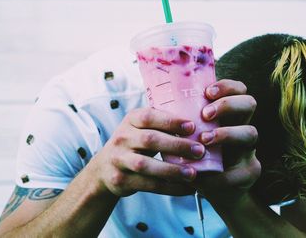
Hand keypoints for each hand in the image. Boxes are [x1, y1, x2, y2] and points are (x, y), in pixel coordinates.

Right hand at [90, 108, 204, 196]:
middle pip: (149, 140)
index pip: (149, 116)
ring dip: (172, 170)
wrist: (105, 168)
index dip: (170, 121)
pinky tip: (186, 188)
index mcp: (131, 120)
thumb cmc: (134, 143)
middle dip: (177, 145)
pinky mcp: (121, 180)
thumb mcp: (140, 128)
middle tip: (199, 150)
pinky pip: (148, 185)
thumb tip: (200, 124)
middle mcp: (122, 138)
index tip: (192, 127)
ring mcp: (119, 160)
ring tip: (192, 173)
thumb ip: (161, 124)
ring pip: (146, 165)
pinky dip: (169, 188)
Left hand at [194, 79, 260, 204]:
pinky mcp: (249, 172)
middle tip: (205, 114)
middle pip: (250, 103)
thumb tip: (154, 104)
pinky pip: (241, 171)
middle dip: (227, 104)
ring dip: (227, 134)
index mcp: (228, 115)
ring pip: (251, 132)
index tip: (207, 92)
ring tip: (204, 140)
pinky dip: (220, 176)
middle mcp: (241, 126)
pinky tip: (204, 178)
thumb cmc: (194, 155)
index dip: (226, 86)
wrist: (210, 188)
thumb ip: (182, 123)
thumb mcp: (188, 137)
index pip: (238, 89)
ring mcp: (248, 148)